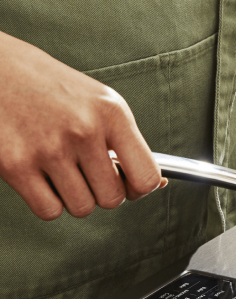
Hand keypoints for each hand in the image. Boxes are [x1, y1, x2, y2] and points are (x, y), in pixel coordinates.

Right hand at [0, 31, 163, 219]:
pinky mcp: (16, 165)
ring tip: (64, 171)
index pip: (146, 176)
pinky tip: (44, 179)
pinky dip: (49, 203)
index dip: (139, 189)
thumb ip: (127, 143)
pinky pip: (49, 211)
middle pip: (112, 198)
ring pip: (82, 207)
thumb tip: (156, 185)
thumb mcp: (101, 103)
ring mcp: (49, 148)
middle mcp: (84, 130)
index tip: (129, 184)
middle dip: (102, 192)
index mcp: (112, 113)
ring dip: (75, 197)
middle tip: (87, 173)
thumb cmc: (52, 87)